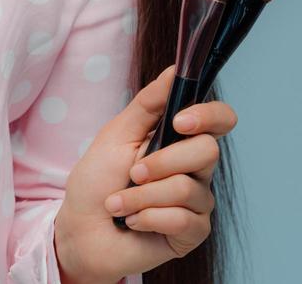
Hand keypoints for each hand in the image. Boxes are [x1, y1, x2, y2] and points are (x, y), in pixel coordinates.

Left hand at [53, 64, 237, 283]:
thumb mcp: (116, 135)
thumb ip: (148, 104)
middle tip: (133, 173)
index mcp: (179, 140)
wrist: (81, 230)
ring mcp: (197, 202)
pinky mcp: (193, 232)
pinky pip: (183, 219)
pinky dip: (148, 218)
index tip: (180, 122)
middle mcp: (195, 169)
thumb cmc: (96, 182)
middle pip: (207, 151)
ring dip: (142, 195)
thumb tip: (174, 70)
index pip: (220, 120)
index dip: (209, 116)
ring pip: (187, 188)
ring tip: (120, 204)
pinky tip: (134, 222)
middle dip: (161, 162)